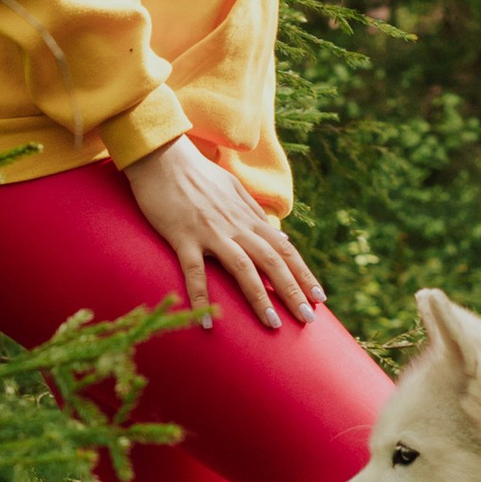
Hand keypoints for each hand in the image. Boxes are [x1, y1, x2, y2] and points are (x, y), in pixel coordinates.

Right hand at [121, 134, 324, 331]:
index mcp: (248, 216)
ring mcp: (210, 232)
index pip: (284, 248)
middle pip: (272, 261)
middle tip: (308, 319)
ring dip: (260, 297)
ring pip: (242, 268)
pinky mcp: (182, 237)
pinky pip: (194, 272)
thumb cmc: (196, 173)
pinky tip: (206, 323)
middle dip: (293, 291)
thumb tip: (279, 234)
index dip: (303, 273)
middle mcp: (235, 225)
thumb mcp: (233, 188)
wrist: (161, 156)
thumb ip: (255, 212)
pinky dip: (201, 297)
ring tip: (273, 324)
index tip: (319, 297)